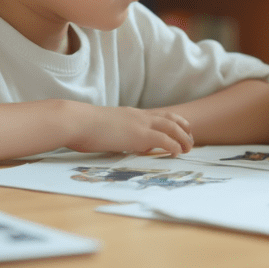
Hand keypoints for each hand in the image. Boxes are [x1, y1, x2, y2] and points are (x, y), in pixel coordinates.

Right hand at [65, 103, 193, 155]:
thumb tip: (118, 142)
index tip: (179, 130)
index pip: (157, 115)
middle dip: (183, 128)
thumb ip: (116, 133)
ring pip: (172, 127)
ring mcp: (140, 124)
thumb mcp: (104, 127)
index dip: (171, 122)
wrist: (77, 121)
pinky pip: (164, 140)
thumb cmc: (83, 126)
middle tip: (190, 139)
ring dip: (183, 138)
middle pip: (170, 119)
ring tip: (188, 148)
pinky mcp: (139, 135)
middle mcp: (139, 116)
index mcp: (131, 114)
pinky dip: (174, 146)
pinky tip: (177, 153)